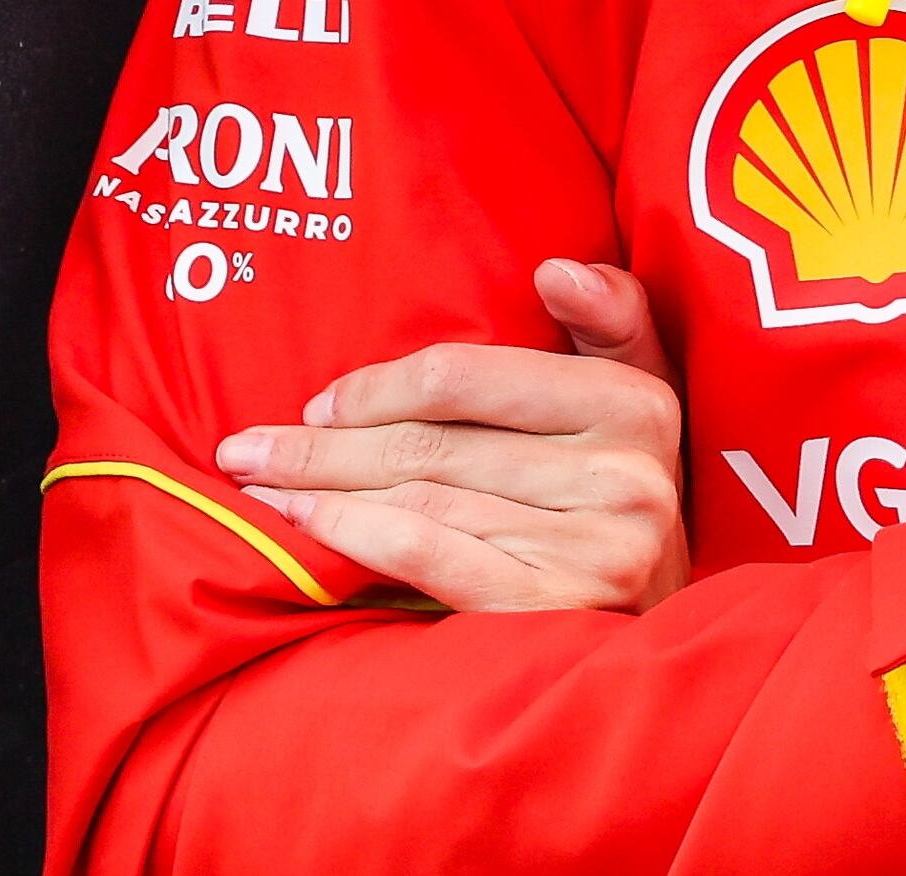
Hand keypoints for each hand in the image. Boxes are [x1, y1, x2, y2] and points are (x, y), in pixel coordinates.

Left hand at [215, 259, 688, 612]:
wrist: (659, 635)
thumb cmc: (618, 497)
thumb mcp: (637, 394)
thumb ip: (610, 319)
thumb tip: (556, 270)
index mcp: (633, 403)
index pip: (467, 377)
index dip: (378, 387)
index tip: (319, 404)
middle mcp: (623, 474)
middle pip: (432, 444)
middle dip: (324, 445)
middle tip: (246, 447)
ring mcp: (595, 548)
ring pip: (422, 499)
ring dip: (323, 491)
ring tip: (259, 487)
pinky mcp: (560, 609)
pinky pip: (434, 555)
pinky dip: (358, 536)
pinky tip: (307, 526)